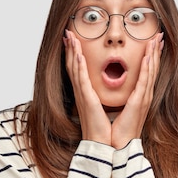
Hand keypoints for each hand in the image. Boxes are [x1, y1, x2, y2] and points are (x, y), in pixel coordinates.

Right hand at [64, 30, 111, 144]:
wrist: (107, 144)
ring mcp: (83, 95)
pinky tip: (78, 56)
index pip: (80, 69)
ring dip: (72, 52)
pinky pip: (81, 80)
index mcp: (88, 93)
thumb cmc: (108, 129)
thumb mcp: (107, 108)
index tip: (74, 40)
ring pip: (75, 69)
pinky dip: (79, 67)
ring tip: (70, 37)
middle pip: (74, 65)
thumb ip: (105, 97)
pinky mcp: (86, 100)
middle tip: (68, 32)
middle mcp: (83, 92)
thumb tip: (109, 91)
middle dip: (71, 48)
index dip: (76, 54)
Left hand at [111, 32, 163, 148]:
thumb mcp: (119, 110)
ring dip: (153, 54)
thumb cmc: (117, 130)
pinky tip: (148, 56)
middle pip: (152, 68)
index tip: (152, 43)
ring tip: (155, 39)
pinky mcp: (139, 102)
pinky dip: (147, 67)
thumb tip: (116, 91)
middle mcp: (144, 95)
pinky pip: (144, 81)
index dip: (151, 56)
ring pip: (151, 71)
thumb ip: (121, 99)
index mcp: (140, 96)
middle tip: (159, 35)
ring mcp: (144, 98)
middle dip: (155, 51)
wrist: (118, 145)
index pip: (147, 72)